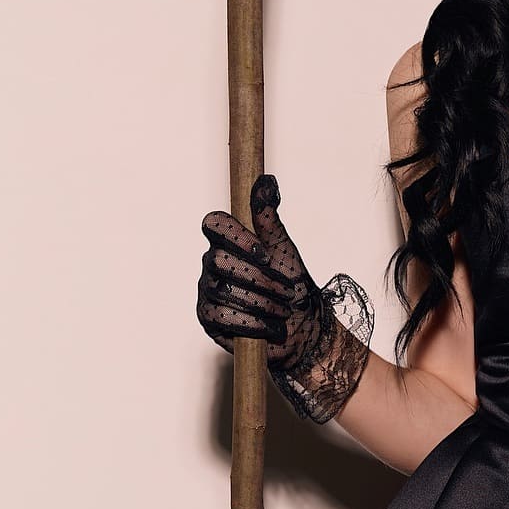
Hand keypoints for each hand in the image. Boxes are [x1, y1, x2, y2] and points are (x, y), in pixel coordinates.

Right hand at [197, 174, 373, 422]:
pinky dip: (251, 323)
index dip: (237, 237)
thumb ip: (268, 217)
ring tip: (282, 311)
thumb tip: (265, 181)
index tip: (265, 254)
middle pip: (220, 260)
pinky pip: (220, 315)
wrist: (301, 328)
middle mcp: (212, 263)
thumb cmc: (294, 286)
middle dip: (259, 278)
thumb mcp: (284, 249)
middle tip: (286, 291)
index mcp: (229, 242)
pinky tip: (270, 328)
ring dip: (260, 302)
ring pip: (222, 289)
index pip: (214, 223)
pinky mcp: (208, 317)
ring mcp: (207, 290)